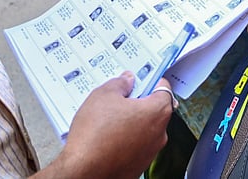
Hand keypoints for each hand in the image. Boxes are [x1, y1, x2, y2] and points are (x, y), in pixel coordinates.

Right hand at [41, 73, 173, 178]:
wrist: (83, 171)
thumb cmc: (94, 137)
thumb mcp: (103, 96)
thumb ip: (119, 83)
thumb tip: (126, 81)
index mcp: (157, 112)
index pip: (163, 88)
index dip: (150, 80)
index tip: (140, 78)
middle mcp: (159, 134)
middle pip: (154, 109)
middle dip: (138, 102)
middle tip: (119, 99)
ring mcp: (150, 152)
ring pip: (144, 129)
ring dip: (131, 122)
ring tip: (107, 121)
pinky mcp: (138, 165)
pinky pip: (135, 146)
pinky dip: (125, 140)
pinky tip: (107, 138)